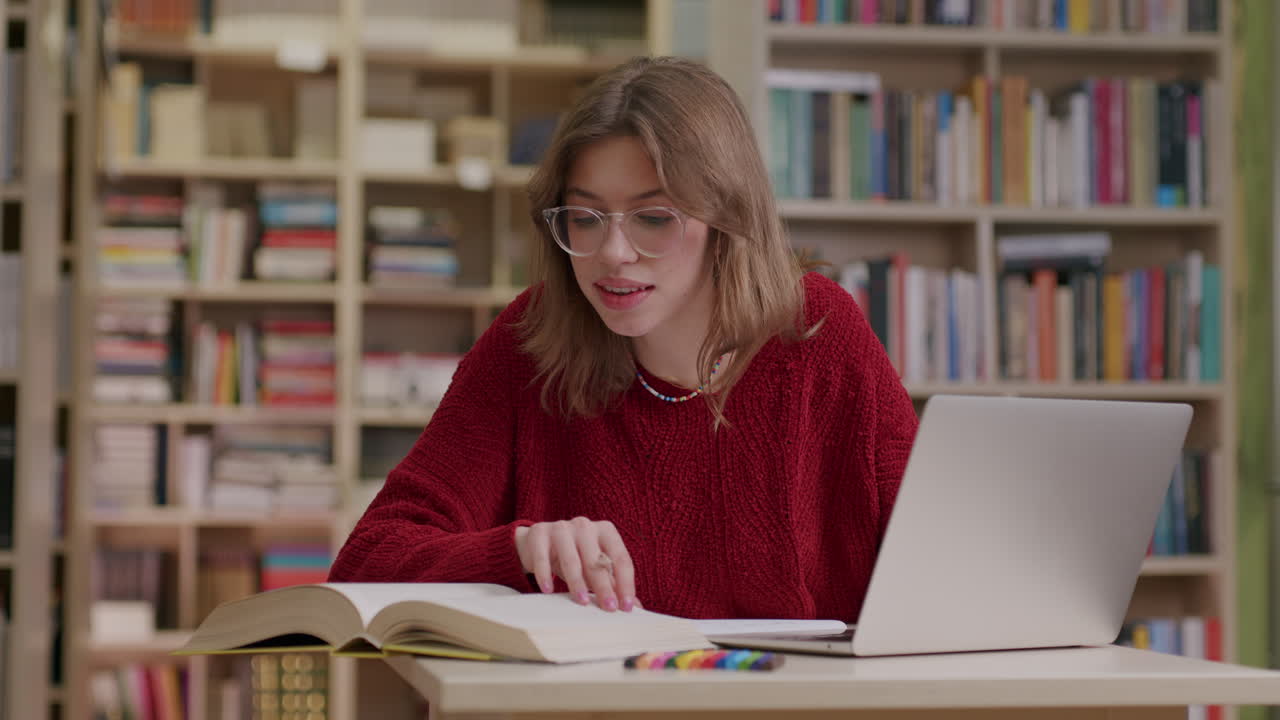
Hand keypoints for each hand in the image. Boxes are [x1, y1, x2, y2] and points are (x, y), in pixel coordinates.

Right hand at [514, 517, 635, 611]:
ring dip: (577, 582)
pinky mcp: (539, 534)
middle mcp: (585, 526)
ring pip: (571, 559)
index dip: (626, 583)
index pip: (620, 558)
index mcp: (605, 531)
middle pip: (597, 560)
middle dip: (604, 587)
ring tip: (582, 601)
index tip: (626, 606)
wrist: (539, 542)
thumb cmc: (575, 555)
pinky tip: (548, 589)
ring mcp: (562, 528)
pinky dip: (545, 575)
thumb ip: (614, 583)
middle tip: (608, 607)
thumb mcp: (595, 566)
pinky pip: (543, 557)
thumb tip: (634, 606)